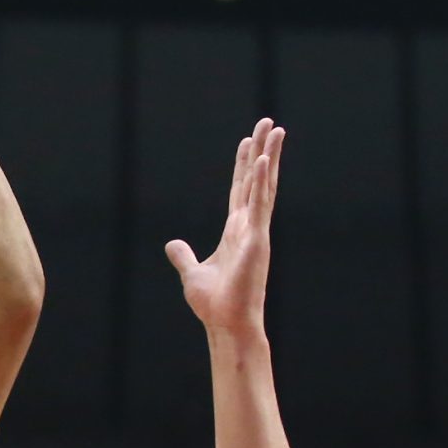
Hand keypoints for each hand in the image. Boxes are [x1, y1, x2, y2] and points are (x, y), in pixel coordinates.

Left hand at [164, 119, 284, 336]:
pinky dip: (261, 182)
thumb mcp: (192, 273)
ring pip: (264, 186)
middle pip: (257, 180)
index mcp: (235, 232)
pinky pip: (259, 205)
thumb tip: (172, 244)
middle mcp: (249, 227)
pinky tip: (264, 160)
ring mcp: (256, 232)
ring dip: (269, 156)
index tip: (248, 142)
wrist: (227, 324)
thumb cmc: (215, 304)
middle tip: (269, 123)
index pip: (241, 190)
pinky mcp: (257, 240)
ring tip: (275, 130)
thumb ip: (184, 256)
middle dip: (263, 151)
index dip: (244, 165)